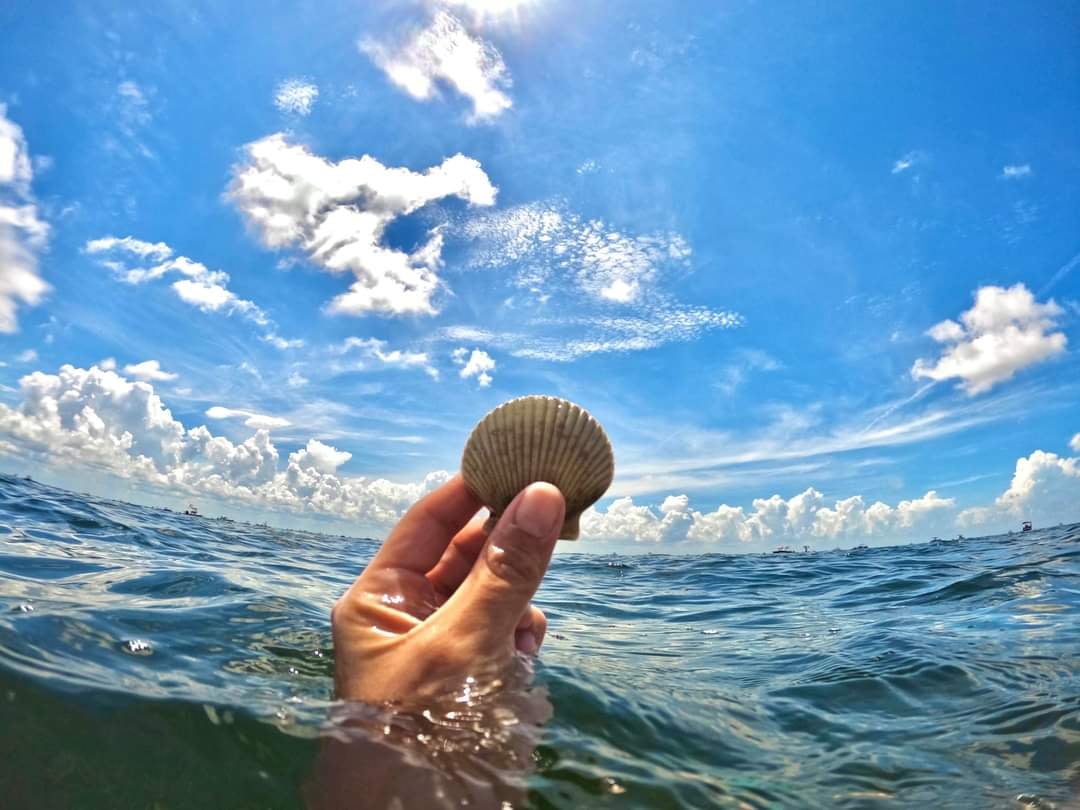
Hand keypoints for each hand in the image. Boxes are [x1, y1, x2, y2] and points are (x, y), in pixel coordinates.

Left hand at [331, 475, 565, 703]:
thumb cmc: (423, 731)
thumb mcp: (466, 643)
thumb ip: (506, 571)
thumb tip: (543, 494)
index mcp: (379, 600)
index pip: (427, 523)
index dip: (470, 491)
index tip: (518, 462)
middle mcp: (408, 617)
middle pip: (466, 556)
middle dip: (506, 547)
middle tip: (554, 516)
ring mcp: (442, 649)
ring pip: (493, 594)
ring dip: (518, 602)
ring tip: (524, 628)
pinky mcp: (474, 678)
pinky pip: (506, 634)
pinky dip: (521, 638)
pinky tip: (524, 656)